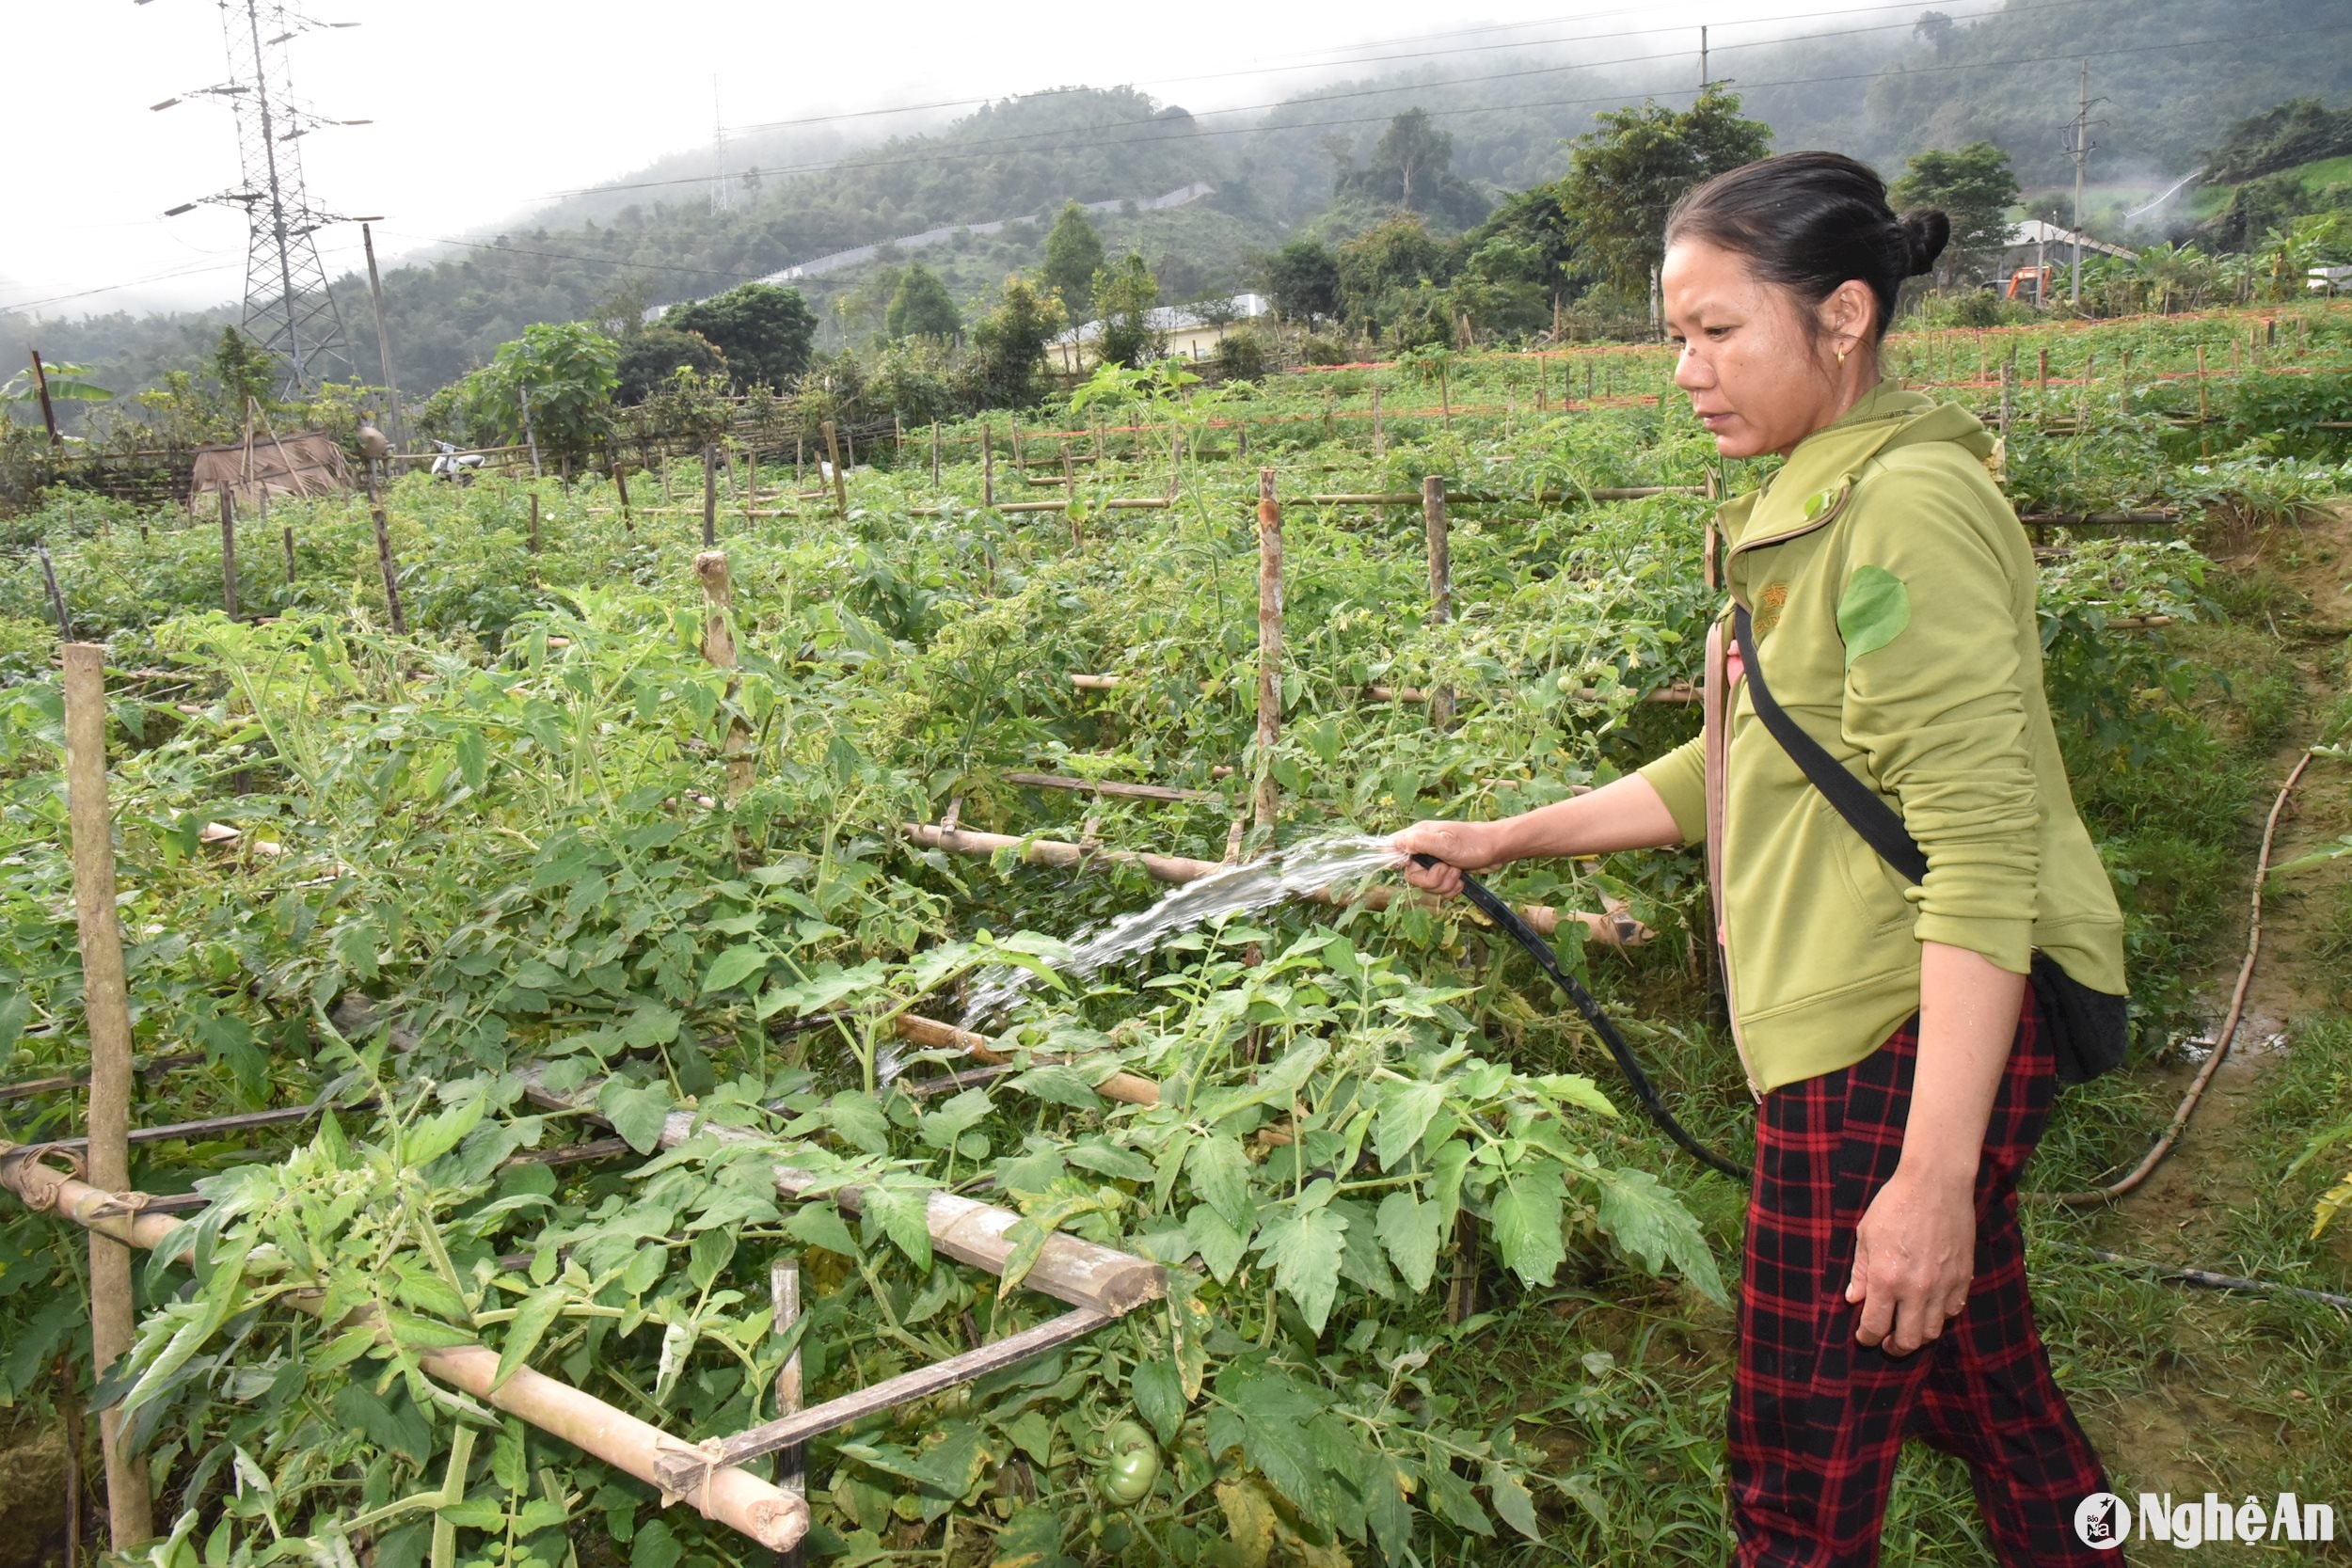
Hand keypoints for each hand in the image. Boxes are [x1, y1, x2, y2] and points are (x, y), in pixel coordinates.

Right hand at [1389, 819, 1507, 896]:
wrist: (1497, 850)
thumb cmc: (1473, 842)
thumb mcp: (1445, 843)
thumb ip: (1419, 842)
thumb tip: (1394, 842)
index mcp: (1418, 836)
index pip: (1393, 848)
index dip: (1397, 861)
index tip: (1412, 865)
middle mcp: (1423, 849)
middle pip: (1412, 876)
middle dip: (1431, 879)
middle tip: (1447, 868)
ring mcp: (1434, 862)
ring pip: (1427, 886)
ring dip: (1444, 884)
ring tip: (1457, 872)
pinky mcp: (1445, 873)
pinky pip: (1439, 891)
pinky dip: (1451, 889)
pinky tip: (1461, 880)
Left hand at [1845, 1165, 1977, 1355]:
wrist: (1936, 1185)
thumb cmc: (1894, 1205)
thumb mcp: (1866, 1235)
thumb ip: (1861, 1271)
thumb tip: (1854, 1299)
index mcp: (1887, 1279)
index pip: (1875, 1325)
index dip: (1867, 1337)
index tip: (1863, 1337)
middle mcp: (1917, 1289)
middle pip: (1909, 1339)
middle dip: (1894, 1347)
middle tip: (1886, 1343)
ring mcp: (1943, 1286)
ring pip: (1933, 1331)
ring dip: (1918, 1335)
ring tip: (1908, 1328)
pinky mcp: (1963, 1278)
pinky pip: (1953, 1311)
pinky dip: (1940, 1317)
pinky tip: (1930, 1309)